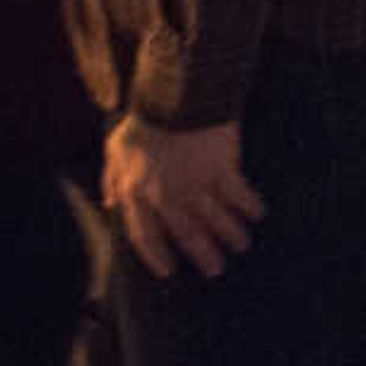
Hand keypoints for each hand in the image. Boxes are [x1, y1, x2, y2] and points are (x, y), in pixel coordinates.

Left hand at [102, 114, 262, 278]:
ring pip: (215, 219)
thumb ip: (111, 179)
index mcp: (137, 192)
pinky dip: (249, 206)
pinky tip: (257, 215)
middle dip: (202, 254)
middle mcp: (166, 194)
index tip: (169, 270)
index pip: (145, 235)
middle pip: (186, 234)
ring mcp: (196, 182)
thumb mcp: (115, 150)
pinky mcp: (222, 167)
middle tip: (215, 270)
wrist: (178, 95)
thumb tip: (108, 202)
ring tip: (241, 246)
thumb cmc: (145, 121)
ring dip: (230, 235)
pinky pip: (238, 194)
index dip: (156, 256)